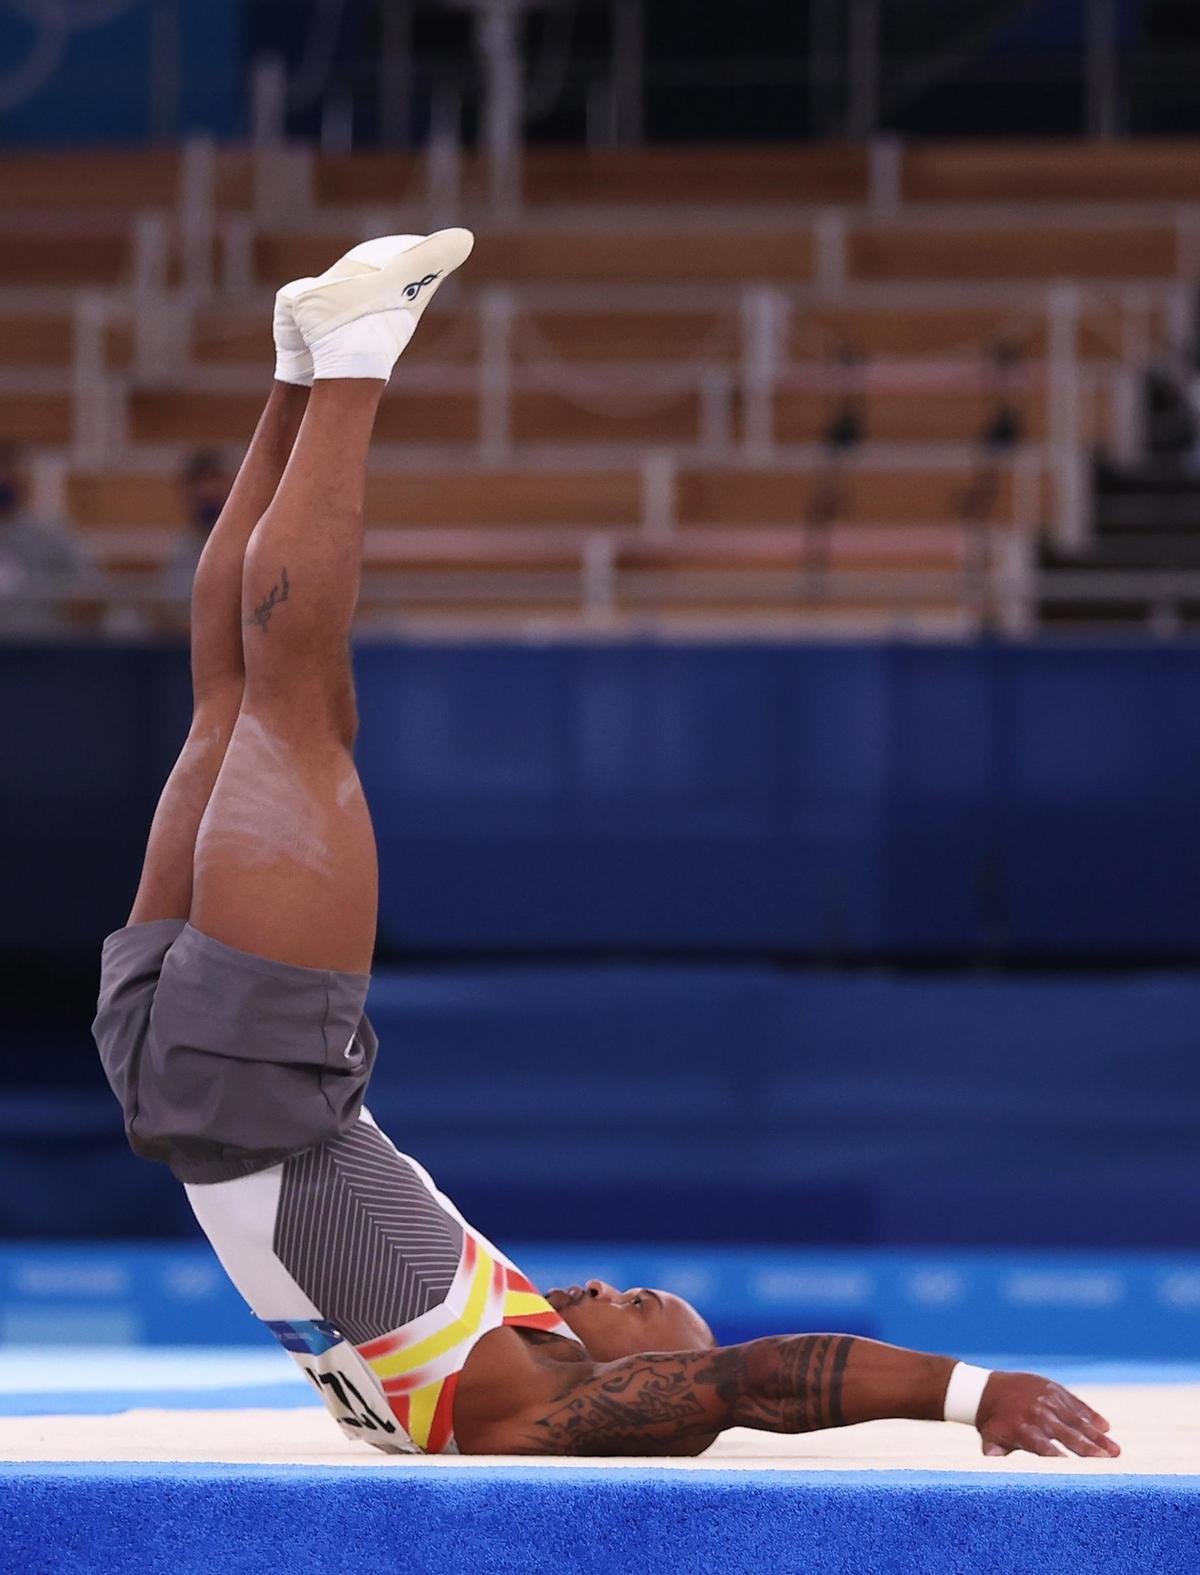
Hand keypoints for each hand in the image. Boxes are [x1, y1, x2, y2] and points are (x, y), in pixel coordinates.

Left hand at [976, 1371, 1120, 1458]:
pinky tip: (1106, 1427)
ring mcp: (1047, 1399)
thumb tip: (994, 1470)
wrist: (987, 1389)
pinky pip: (1075, 1403)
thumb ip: (996, 1456)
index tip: (1079, 1472)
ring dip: (1097, 1435)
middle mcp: (1038, 1414)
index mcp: (1023, 1430)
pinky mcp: (1054, 1389)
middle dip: (1088, 1448)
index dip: (1062, 1458)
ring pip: (1076, 1420)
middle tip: (1109, 1460)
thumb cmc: (993, 1424)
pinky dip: (1090, 1415)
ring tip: (1116, 1451)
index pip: (1045, 1448)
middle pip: (1067, 1434)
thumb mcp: (991, 1441)